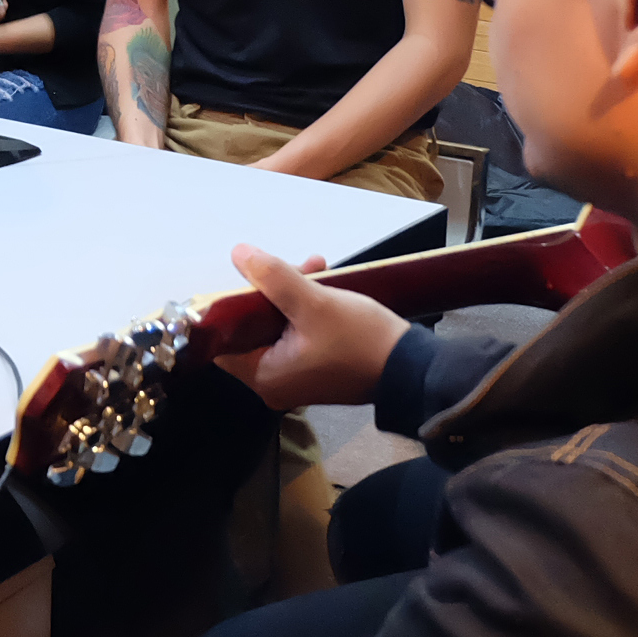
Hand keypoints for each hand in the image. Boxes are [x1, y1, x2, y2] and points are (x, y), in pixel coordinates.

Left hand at [210, 245, 408, 409]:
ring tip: (318, 267)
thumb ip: (273, 278)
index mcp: (263, 375)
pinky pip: (297, 332)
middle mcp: (272, 382)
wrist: (412, 368)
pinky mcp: (315, 367)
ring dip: (293, 293)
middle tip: (295, 267)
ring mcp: (295, 376)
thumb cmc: (361, 341)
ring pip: (276, 325)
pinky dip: (306, 308)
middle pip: (252, 327)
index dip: (231, 304)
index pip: (224, 338)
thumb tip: (239, 254)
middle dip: (272, 290)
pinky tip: (325, 281)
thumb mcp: (314, 303)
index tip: (250, 278)